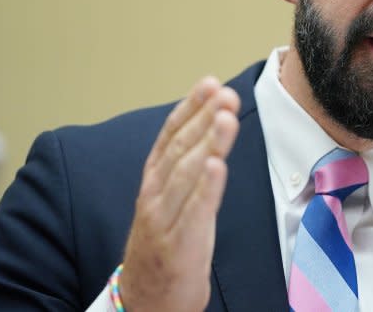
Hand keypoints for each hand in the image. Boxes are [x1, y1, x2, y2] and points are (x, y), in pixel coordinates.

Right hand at [119, 76, 240, 311]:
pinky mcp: (177, 245)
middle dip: (204, 118)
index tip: (210, 83)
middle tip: (225, 93)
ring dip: (208, 143)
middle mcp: (154, 195)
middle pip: (180, 148)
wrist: (146, 301)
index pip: (170, 135)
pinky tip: (218, 165)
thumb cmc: (167, 244)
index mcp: (154, 180)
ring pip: (186, 174)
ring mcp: (163, 219)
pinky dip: (206, 188)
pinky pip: (193, 212)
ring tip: (225, 118)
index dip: (190, 107)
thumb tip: (213, 124)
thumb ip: (189, 165)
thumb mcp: (174, 198)